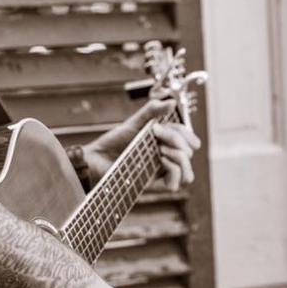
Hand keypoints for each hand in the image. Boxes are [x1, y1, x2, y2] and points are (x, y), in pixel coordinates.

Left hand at [83, 99, 200, 191]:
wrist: (96, 157)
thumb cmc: (114, 142)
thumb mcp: (135, 122)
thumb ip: (152, 111)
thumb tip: (172, 102)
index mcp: (166, 146)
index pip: (190, 142)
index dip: (183, 132)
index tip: (159, 125)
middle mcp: (166, 161)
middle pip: (190, 153)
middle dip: (177, 139)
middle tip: (155, 132)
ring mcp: (159, 175)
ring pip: (188, 174)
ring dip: (180, 156)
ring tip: (161, 148)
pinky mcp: (151, 185)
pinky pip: (175, 184)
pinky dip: (173, 169)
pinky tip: (160, 159)